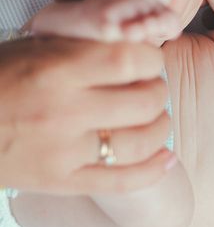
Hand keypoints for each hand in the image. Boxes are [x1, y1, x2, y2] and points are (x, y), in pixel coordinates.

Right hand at [0, 36, 173, 194]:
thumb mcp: (33, 47)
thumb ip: (83, 45)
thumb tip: (137, 44)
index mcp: (56, 69)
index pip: (131, 60)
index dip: (152, 59)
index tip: (149, 62)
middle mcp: (64, 110)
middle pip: (145, 100)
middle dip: (158, 92)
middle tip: (151, 89)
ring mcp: (64, 151)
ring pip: (141, 142)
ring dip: (160, 127)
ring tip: (156, 119)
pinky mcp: (61, 182)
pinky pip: (122, 182)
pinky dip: (153, 170)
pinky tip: (167, 158)